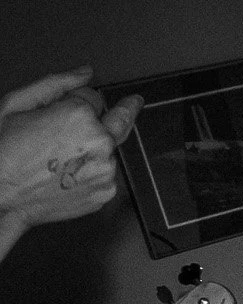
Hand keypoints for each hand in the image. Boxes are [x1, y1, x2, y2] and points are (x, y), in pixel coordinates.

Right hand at [0, 68, 141, 236]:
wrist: (2, 196)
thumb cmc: (4, 151)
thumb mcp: (18, 105)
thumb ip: (56, 83)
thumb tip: (84, 72)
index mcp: (78, 116)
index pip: (94, 96)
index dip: (76, 99)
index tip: (68, 105)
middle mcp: (99, 142)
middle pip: (119, 120)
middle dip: (122, 111)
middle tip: (134, 102)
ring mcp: (105, 170)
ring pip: (109, 149)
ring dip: (95, 147)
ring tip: (61, 157)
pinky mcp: (106, 191)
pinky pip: (105, 173)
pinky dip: (91, 171)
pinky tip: (66, 173)